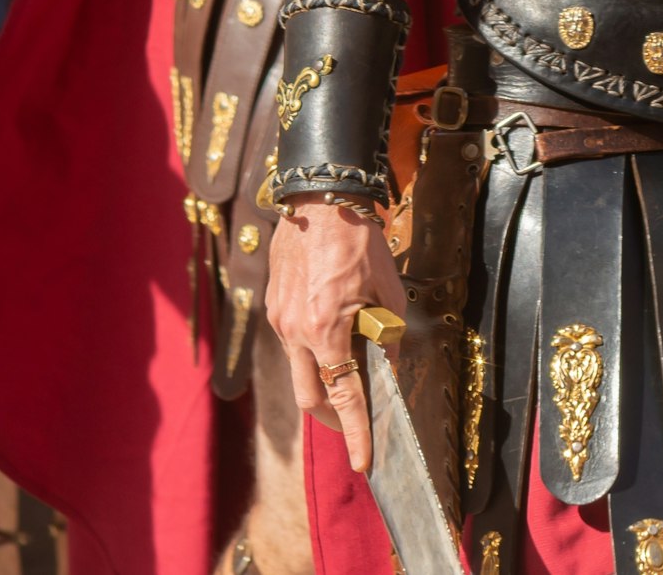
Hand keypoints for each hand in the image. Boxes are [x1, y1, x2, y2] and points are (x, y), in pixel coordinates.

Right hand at [266, 196, 405, 472]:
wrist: (320, 200)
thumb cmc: (360, 243)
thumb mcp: (388, 292)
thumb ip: (387, 336)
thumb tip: (385, 366)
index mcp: (326, 331)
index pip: (343, 396)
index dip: (355, 433)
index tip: (363, 461)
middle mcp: (295, 331)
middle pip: (310, 397)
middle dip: (333, 417)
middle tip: (354, 422)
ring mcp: (279, 319)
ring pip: (298, 371)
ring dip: (321, 381)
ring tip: (347, 370)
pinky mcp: (273, 306)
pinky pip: (291, 343)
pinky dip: (311, 352)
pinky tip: (330, 336)